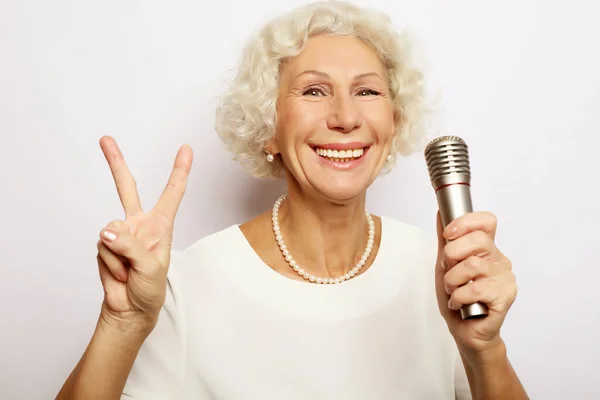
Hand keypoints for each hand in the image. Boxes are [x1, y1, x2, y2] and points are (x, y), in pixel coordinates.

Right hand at [96, 136, 192, 333]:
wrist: (129, 309)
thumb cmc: (149, 289)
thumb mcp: (150, 268)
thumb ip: (130, 246)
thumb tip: (106, 229)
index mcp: (161, 226)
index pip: (172, 193)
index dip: (179, 170)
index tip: (186, 149)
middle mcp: (140, 224)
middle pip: (127, 188)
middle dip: (116, 163)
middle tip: (105, 140)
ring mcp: (120, 233)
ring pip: (110, 230)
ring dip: (119, 255)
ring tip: (129, 270)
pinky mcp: (104, 244)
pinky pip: (101, 246)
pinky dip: (110, 263)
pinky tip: (118, 272)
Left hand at [434, 211, 517, 354]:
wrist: (466, 332)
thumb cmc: (458, 298)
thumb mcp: (444, 266)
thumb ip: (445, 241)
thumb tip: (440, 213)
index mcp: (486, 249)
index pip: (487, 221)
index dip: (466, 223)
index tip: (448, 234)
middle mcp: (499, 260)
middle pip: (477, 240)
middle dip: (452, 255)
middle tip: (447, 271)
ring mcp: (505, 278)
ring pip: (472, 265)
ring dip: (452, 281)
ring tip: (453, 291)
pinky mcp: (505, 296)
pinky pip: (475, 289)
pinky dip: (459, 297)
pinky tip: (459, 304)